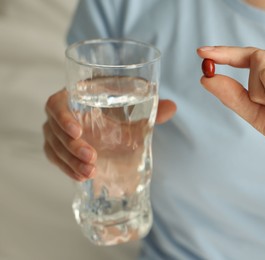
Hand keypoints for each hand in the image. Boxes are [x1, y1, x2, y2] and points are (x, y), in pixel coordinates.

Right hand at [43, 88, 175, 180]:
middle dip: (72, 146)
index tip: (79, 131)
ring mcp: (57, 133)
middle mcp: (61, 114)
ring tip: (90, 172)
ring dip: (70, 162)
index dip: (63, 117)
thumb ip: (152, 107)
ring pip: (54, 148)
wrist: (113, 123)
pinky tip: (82, 177)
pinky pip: (56, 160)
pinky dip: (68, 169)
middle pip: (53, 130)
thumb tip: (172, 107)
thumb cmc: (119, 110)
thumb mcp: (134, 109)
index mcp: (75, 96)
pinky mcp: (59, 149)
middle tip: (93, 157)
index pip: (56, 103)